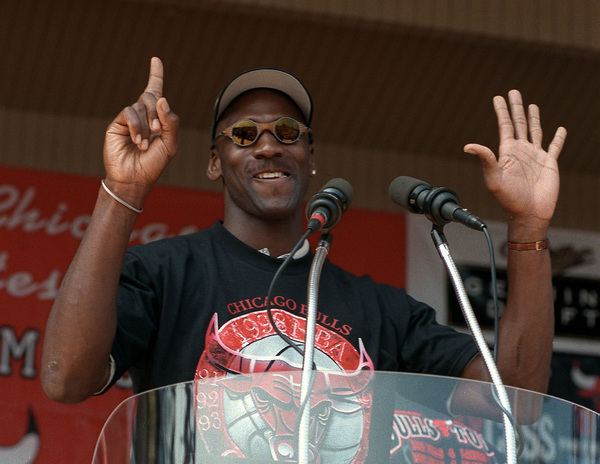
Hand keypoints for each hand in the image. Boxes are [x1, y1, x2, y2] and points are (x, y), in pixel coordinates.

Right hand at [103, 57, 178, 201]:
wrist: (134, 179)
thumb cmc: (154, 165)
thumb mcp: (170, 145)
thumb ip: (170, 122)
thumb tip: (162, 98)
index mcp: (158, 119)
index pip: (156, 92)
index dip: (156, 75)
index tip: (155, 59)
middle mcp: (143, 116)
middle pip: (151, 96)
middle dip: (157, 112)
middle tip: (158, 131)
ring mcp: (130, 119)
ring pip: (140, 106)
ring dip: (147, 125)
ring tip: (145, 144)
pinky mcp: (118, 124)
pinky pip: (129, 113)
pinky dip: (137, 127)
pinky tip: (138, 142)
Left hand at [464, 90, 565, 234]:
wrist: (529, 214)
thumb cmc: (509, 200)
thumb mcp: (493, 178)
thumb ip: (485, 159)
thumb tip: (468, 146)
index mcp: (507, 152)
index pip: (505, 125)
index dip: (502, 111)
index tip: (498, 97)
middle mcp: (521, 151)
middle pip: (519, 123)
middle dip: (516, 107)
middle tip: (513, 92)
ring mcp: (535, 156)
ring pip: (535, 131)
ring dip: (534, 118)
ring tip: (532, 105)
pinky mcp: (549, 164)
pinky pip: (555, 147)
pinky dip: (558, 138)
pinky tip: (560, 129)